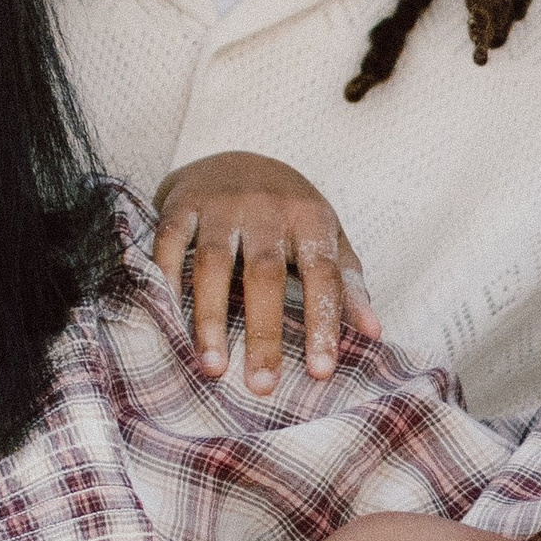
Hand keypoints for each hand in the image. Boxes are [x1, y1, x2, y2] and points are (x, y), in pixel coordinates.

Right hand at [152, 154, 380, 394]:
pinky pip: (170, 244)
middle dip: (263, 333)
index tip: (322, 371)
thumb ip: (347, 283)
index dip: (323, 323)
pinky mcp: (182, 203)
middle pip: (265, 275)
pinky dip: (166, 281)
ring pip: (213, 264)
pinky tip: (169, 322)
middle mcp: (266, 207)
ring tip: (213, 367)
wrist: (234, 156)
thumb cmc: (287, 211)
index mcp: (310, 218)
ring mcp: (221, 203)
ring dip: (211, 318)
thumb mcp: (326, 237)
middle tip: (261, 385)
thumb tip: (374, 333)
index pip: (322, 275)